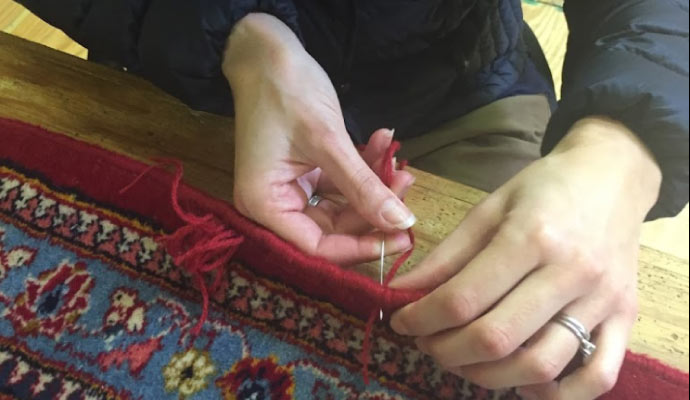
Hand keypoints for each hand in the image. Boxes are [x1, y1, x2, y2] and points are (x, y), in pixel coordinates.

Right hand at [223, 14, 415, 264]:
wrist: (265, 51)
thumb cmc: (285, 91)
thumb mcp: (328, 141)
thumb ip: (363, 186)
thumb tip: (401, 223)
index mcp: (264, 205)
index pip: (316, 247)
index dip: (360, 248)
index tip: (401, 237)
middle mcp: (273, 205)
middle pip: (333, 229)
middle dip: (373, 209)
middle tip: (407, 187)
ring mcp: (290, 188)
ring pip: (342, 205)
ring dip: (372, 185)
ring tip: (400, 163)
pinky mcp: (304, 172)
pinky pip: (339, 183)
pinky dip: (361, 168)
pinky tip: (381, 144)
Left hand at [389, 117, 661, 398]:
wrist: (613, 176)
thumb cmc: (544, 188)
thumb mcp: (489, 208)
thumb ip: (447, 255)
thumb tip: (403, 291)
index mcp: (531, 237)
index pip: (463, 298)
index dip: (422, 318)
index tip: (401, 322)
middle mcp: (571, 272)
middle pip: (496, 338)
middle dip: (446, 351)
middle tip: (428, 342)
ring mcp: (603, 300)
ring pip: (540, 365)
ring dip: (488, 376)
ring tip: (464, 360)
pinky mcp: (626, 318)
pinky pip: (599, 376)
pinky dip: (559, 394)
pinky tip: (525, 385)